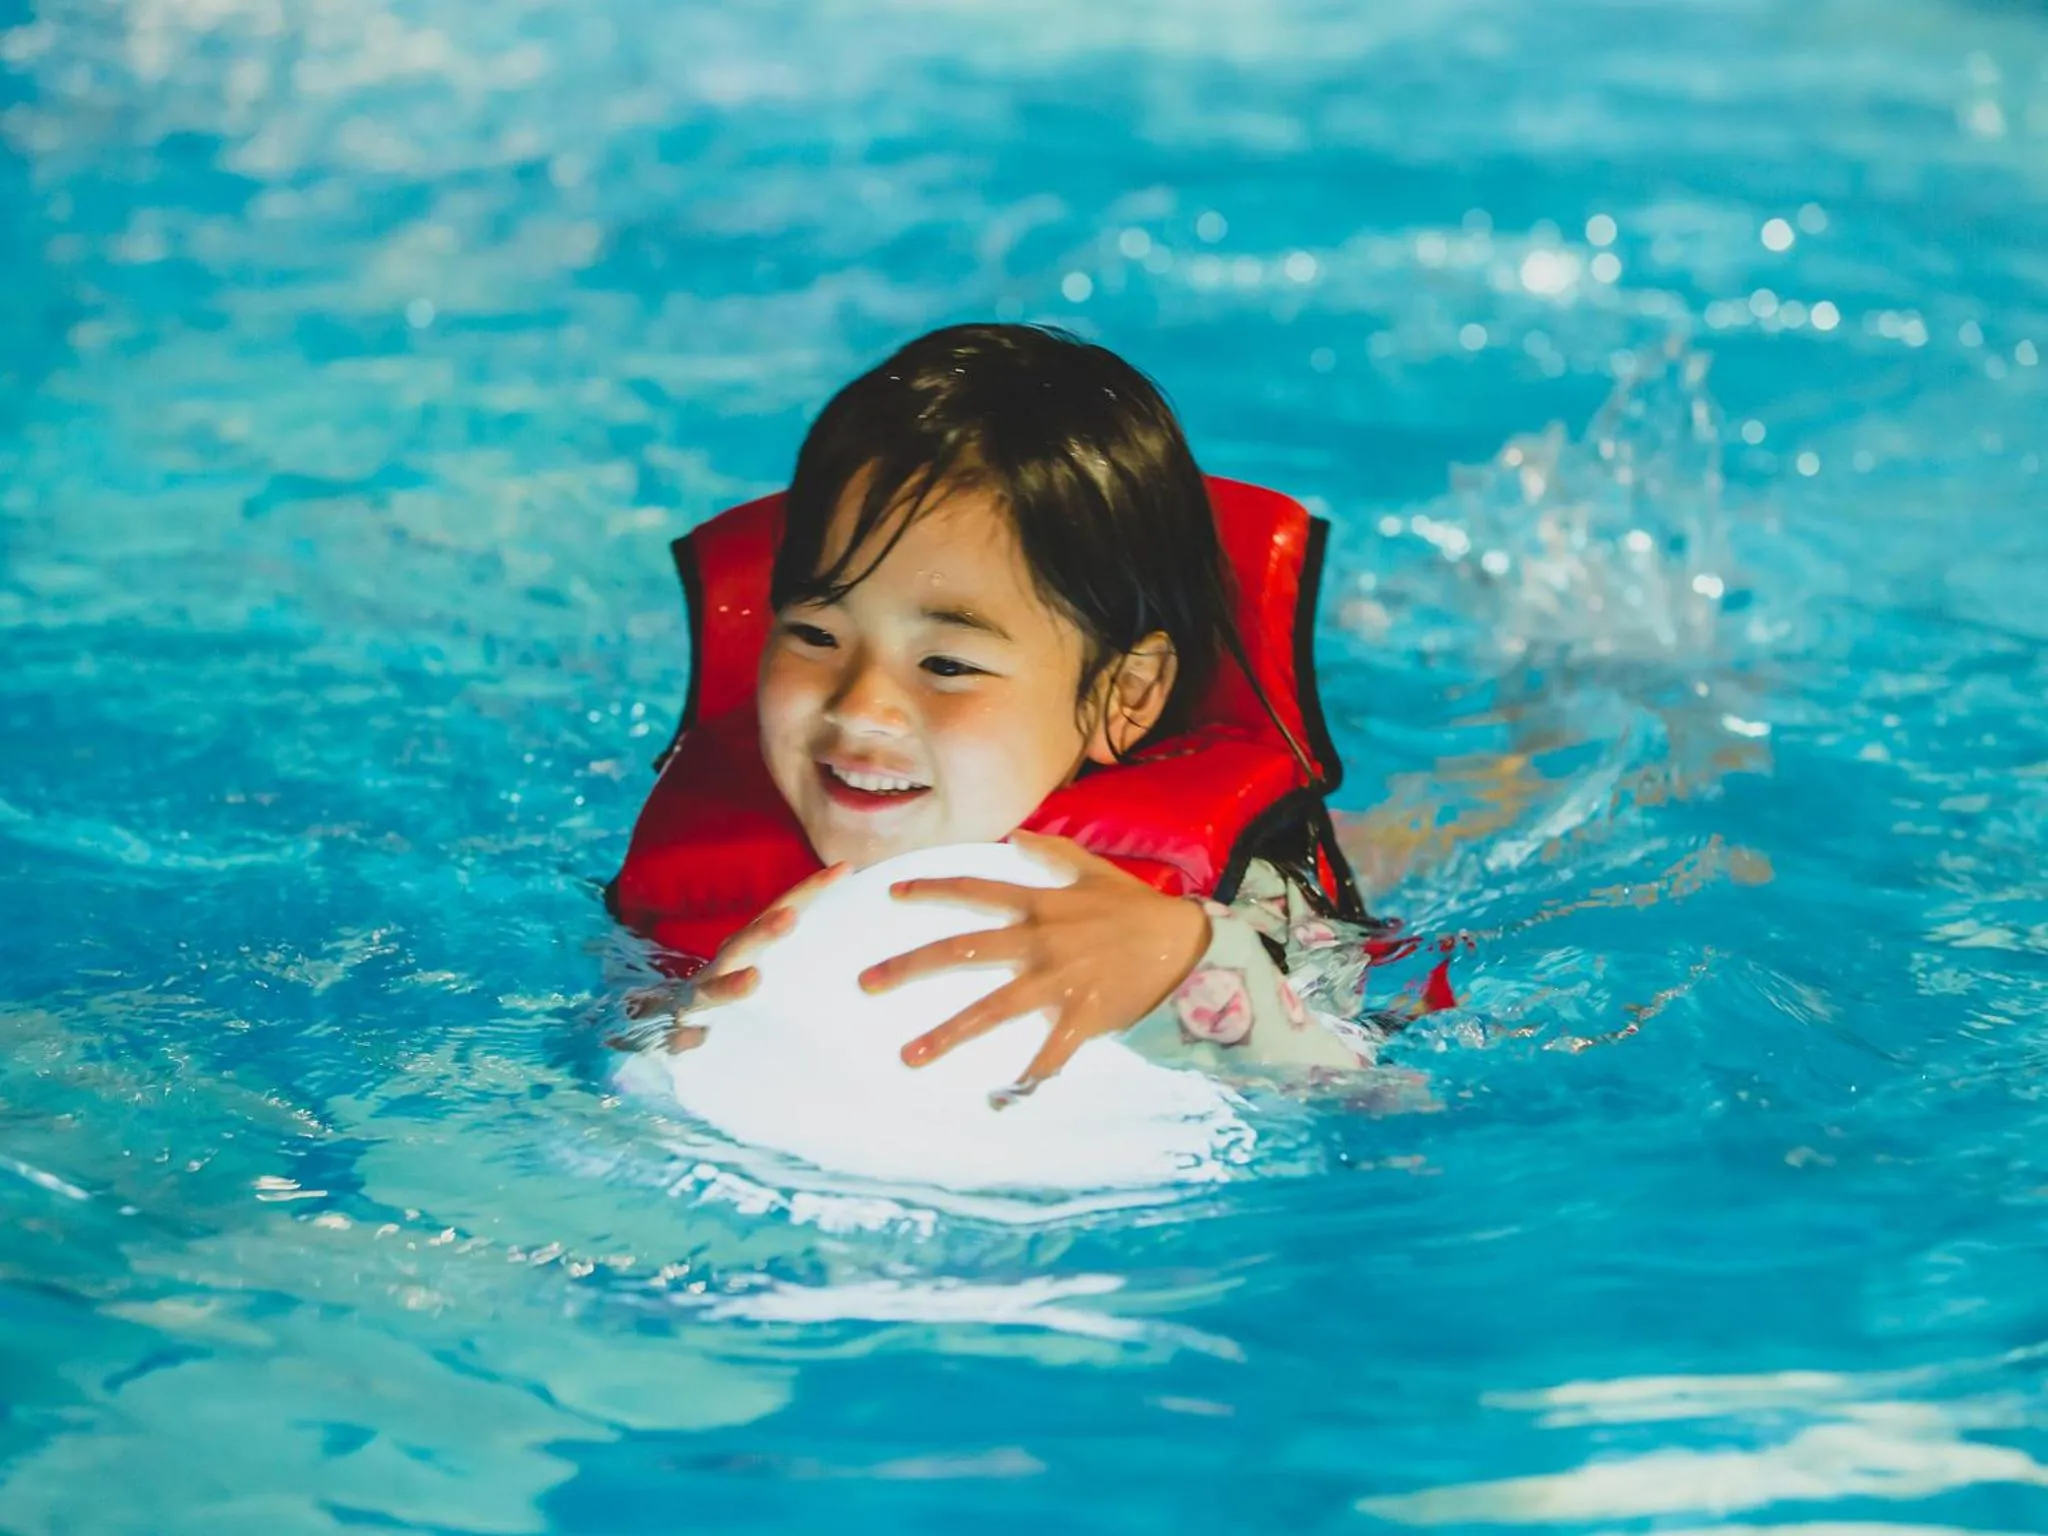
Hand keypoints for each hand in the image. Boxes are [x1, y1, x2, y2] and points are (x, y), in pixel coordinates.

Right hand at [630, 861, 847, 1051]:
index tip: (844, 870)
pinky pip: (683, 1034)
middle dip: (767, 929)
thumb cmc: (741, 991)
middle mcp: (725, 963)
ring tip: (754, 980)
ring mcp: (700, 996)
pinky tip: (698, 1038)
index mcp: (751, 944)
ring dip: (731, 983)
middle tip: (792, 916)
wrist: (676, 1020)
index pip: (783, 909)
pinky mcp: (681, 1031)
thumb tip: (868, 942)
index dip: (809, 889)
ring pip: (712, 987)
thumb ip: (810, 952)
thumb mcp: (774, 966)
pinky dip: (689, 1035)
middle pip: (746, 941)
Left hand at [858, 831, 1208, 1101]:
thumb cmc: (1137, 908)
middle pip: (962, 952)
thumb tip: (1017, 835)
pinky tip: (998, 1103)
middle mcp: (1039, 942)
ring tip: (907, 1056)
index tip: (891, 893)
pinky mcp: (1082, 1016)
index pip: (973, 892)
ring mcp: (1058, 982)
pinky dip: (1024, 1082)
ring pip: (991, 1010)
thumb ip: (1053, 853)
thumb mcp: (1095, 870)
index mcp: (1039, 904)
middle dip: (910, 967)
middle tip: (866, 984)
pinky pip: (1048, 1056)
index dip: (931, 889)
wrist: (1186, 944)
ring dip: (947, 1034)